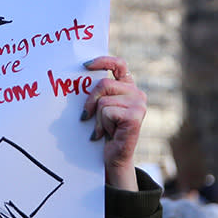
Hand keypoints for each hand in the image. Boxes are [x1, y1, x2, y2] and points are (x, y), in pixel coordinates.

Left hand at [81, 56, 146, 190]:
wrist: (113, 156)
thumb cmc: (104, 130)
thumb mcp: (100, 107)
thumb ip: (98, 92)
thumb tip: (79, 76)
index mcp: (128, 87)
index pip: (118, 65)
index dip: (103, 61)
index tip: (85, 65)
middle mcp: (137, 93)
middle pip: (103, 84)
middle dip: (90, 101)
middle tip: (88, 116)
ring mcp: (139, 104)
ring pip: (103, 101)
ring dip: (97, 118)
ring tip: (103, 129)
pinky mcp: (135, 116)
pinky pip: (107, 112)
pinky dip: (102, 125)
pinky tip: (108, 134)